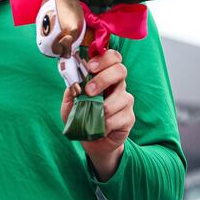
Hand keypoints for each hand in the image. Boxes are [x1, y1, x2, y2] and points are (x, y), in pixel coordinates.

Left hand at [60, 49, 134, 180]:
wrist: (92, 142)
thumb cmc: (81, 117)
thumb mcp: (70, 103)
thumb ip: (71, 90)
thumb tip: (73, 79)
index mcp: (105, 76)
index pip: (113, 58)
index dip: (104, 59)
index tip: (91, 67)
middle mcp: (118, 85)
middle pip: (120, 70)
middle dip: (104, 79)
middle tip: (90, 91)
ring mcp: (126, 101)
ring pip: (121, 97)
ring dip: (104, 107)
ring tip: (93, 116)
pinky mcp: (129, 118)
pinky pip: (121, 117)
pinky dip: (107, 124)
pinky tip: (101, 128)